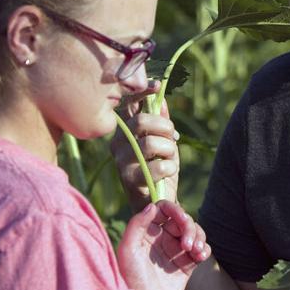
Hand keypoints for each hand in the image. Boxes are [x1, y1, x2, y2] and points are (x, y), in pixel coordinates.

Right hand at [112, 85, 181, 209]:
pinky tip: (168, 172)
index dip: (141, 92)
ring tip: (170, 157)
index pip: (128, 105)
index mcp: (125, 131)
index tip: (157, 86)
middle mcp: (118, 143)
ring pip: (149, 143)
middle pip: (140, 121)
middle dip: (164, 126)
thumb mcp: (163, 143)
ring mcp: (121, 162)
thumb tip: (161, 99)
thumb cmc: (159, 171)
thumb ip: (161, 122)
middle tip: (172, 137)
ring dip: (168, 149)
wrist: (158, 204)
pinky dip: (170, 167)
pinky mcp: (129, 180)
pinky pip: (157, 166)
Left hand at [118, 200, 209, 289]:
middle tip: (187, 245)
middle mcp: (162, 237)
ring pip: (195, 231)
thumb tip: (152, 206)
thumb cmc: (131, 279)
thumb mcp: (128, 250)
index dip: (175, 210)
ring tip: (196, 251)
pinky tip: (200, 256)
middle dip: (189, 227)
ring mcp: (175, 250)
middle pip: (183, 219)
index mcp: (147, 230)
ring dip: (199, 237)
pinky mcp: (187, 264)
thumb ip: (137, 225)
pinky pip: (202, 248)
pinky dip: (205, 248)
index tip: (181, 219)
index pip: (164, 209)